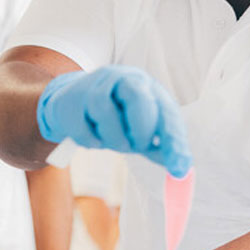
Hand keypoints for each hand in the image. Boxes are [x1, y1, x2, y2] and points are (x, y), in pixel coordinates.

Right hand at [37, 66, 190, 176]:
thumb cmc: (114, 117)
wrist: (70, 101)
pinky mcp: (71, 102)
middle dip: (141, 131)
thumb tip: (180, 170)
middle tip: (138, 147)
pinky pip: (84, 129)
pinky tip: (93, 140)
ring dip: (115, 140)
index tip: (179, 170)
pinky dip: (92, 142)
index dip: (174, 142)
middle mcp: (121, 79)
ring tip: (114, 143)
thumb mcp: (141, 128)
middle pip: (137, 97)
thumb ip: (159, 146)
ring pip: (106, 114)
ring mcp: (94, 87)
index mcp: (145, 86)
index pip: (166, 112)